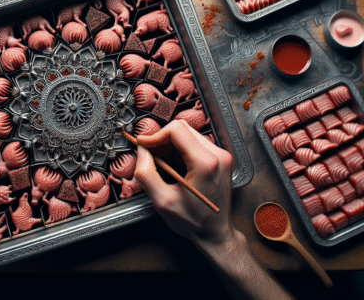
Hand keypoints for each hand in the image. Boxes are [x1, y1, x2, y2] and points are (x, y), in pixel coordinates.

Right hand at [134, 120, 234, 246]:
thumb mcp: (162, 202)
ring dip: (170, 144)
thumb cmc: (193, 222)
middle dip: (161, 139)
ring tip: (160, 162)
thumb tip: (141, 152)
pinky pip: (196, 143)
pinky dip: (180, 149)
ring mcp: (222, 156)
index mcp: (205, 163)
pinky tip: (172, 165)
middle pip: (183, 129)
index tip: (142, 145)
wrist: (216, 234)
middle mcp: (218, 155)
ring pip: (189, 134)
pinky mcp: (221, 159)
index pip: (177, 130)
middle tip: (149, 154)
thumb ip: (147, 174)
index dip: (155, 135)